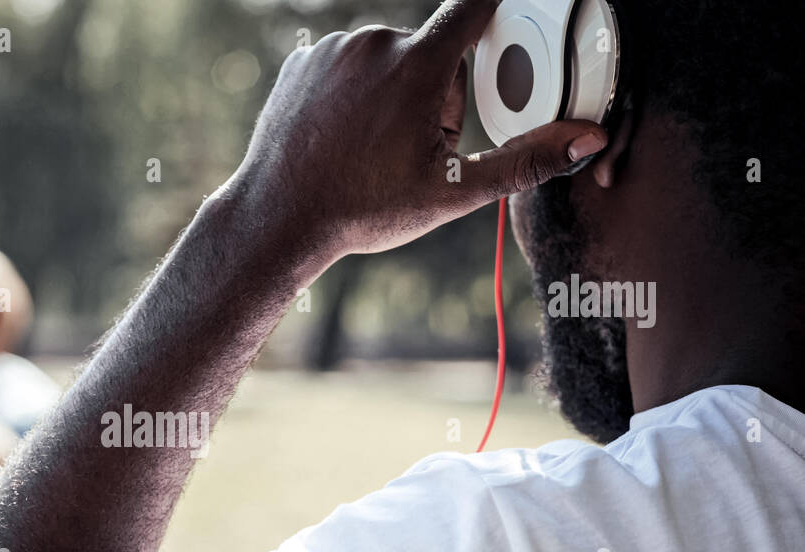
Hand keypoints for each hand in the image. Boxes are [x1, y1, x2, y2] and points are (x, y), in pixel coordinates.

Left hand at [228, 0, 607, 258]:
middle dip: (435, 93)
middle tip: (414, 147)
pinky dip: (350, 93)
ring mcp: (333, 51)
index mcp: (417, 66)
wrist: (279, 218)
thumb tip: (584, 141)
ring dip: (391, 92)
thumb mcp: (452, 193)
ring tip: (371, 147)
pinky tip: (342, 134)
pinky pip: (344, 65)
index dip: (494, 10)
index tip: (504, 11)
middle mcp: (374, 44)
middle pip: (431, 53)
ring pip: (386, 60)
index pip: (474, 6)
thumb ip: (525, 162)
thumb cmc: (362, 209)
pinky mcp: (302, 62)